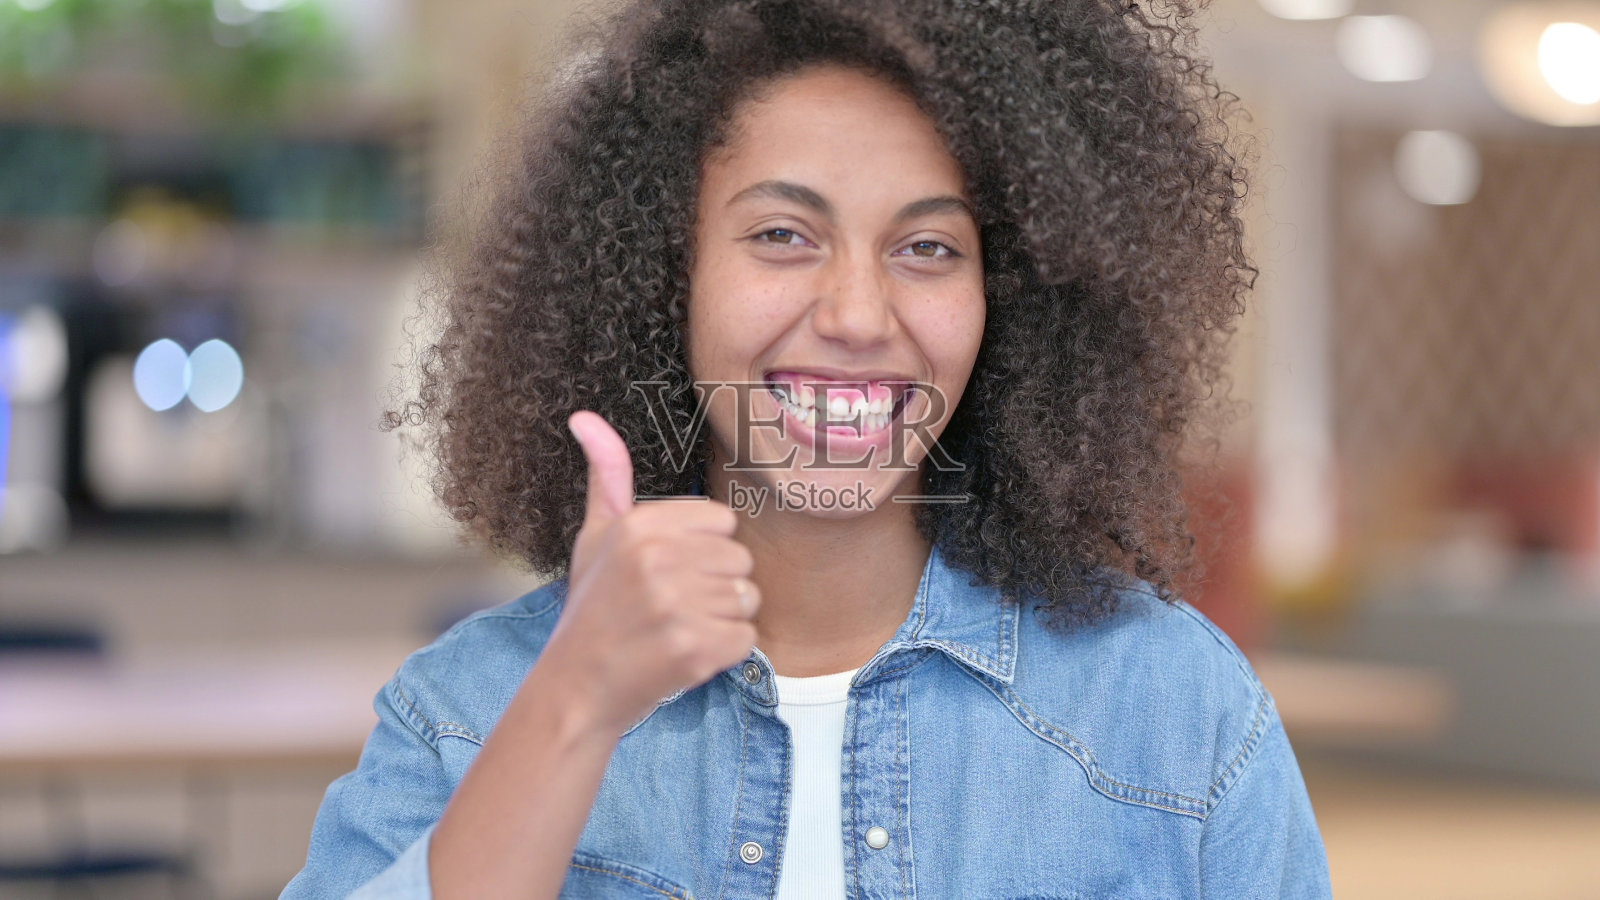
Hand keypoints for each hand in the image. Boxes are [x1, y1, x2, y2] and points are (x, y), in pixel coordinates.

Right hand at [540, 410, 759, 738]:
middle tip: (671, 608)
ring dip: (720, 621)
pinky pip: (746, 639)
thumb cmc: (594, 609)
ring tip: (675, 630)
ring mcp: (676, 605)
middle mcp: (657, 559)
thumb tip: (584, 415)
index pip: (724, 522)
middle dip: (715, 588)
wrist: (577, 688)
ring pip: (748, 601)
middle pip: (741, 561)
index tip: (669, 574)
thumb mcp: (595, 536)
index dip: (704, 552)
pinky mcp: (694, 649)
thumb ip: (607, 475)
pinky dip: (724, 653)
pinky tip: (686, 655)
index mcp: (640, 525)